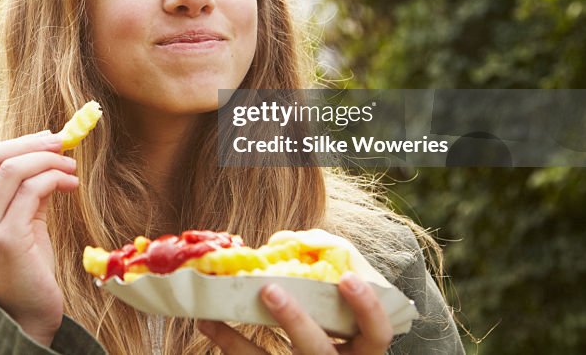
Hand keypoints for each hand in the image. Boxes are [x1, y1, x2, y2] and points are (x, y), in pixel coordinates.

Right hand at [0, 131, 78, 346]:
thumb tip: (47, 149)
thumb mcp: (20, 220)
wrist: (26, 314)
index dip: (19, 142)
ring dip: (48, 161)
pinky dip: (54, 179)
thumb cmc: (25, 266)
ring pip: (13, 170)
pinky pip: (30, 192)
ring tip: (71, 167)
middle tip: (62, 143)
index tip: (48, 138)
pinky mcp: (5, 239)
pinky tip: (70, 185)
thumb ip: (25, 189)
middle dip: (31, 144)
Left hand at [197, 272, 393, 353]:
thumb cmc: (336, 341)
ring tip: (217, 311)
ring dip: (244, 340)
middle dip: (295, 321)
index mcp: (362, 352)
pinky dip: (228, 342)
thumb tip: (289, 242)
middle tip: (269, 290)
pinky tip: (207, 321)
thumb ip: (327, 292)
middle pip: (319, 351)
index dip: (367, 308)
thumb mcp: (342, 325)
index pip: (378, 334)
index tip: (346, 278)